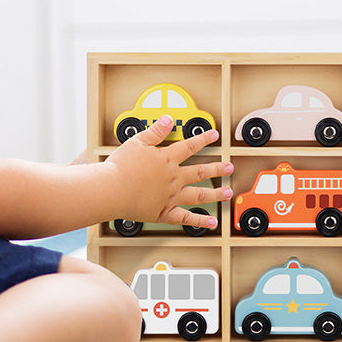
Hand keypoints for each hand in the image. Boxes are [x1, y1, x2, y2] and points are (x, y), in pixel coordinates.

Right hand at [104, 115, 232, 229]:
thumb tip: (169, 120)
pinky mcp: (164, 212)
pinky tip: (211, 222)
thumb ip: (155, 131)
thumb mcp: (137, 142)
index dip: (203, 139)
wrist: (112, 190)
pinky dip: (200, 220)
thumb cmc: (121, 168)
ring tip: (227, 193)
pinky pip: (186, 218)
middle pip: (199, 172)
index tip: (214, 135)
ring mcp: (171, 196)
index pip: (189, 146)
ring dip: (216, 194)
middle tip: (229, 168)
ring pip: (199, 195)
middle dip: (216, 169)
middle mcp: (173, 178)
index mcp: (166, 159)